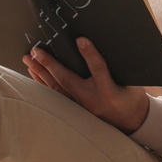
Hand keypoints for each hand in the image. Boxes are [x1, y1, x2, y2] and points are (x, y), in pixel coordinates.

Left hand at [23, 36, 149, 133]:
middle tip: (36, 51)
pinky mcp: (76, 110)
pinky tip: (35, 73)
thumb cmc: (131, 97)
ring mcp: (81, 107)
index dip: (90, 54)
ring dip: (41, 73)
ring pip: (57, 89)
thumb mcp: (130, 81)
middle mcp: (92, 100)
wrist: (132, 122)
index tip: (80, 39)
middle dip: (50, 65)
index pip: (98, 69)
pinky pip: (56, 96)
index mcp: (109, 91)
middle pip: (67, 80)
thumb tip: (94, 46)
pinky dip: (44, 84)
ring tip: (28, 59)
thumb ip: (114, 66)